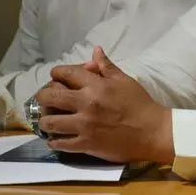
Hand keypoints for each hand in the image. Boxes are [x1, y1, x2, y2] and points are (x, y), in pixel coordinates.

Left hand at [36, 47, 173, 164]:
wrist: (152, 132)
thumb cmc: (140, 104)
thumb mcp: (125, 81)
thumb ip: (107, 66)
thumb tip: (95, 50)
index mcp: (96, 85)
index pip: (66, 73)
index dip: (56, 73)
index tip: (57, 78)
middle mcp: (86, 103)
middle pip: (49, 96)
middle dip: (43, 96)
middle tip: (46, 99)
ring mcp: (84, 125)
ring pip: (49, 122)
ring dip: (45, 121)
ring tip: (49, 121)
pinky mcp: (85, 144)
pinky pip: (59, 143)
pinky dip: (54, 141)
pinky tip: (57, 139)